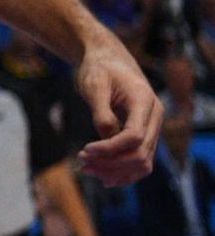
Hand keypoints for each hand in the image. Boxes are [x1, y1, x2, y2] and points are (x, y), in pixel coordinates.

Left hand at [74, 35, 159, 183]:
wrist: (109, 58)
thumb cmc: (99, 68)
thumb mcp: (94, 84)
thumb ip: (101, 112)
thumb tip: (105, 138)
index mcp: (145, 102)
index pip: (134, 136)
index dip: (110, 149)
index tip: (85, 150)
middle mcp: (154, 118)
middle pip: (141, 154)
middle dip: (111, 164)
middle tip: (82, 163)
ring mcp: (152, 128)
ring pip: (143, 162)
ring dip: (116, 171)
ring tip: (87, 169)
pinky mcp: (144, 134)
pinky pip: (140, 159)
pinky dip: (124, 171)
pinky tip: (104, 177)